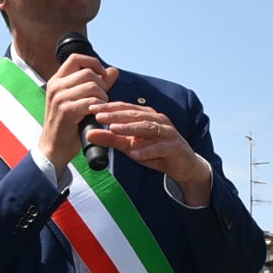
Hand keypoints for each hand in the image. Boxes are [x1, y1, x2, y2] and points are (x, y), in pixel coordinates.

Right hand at [36, 54, 115, 167]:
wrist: (54, 148)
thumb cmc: (68, 125)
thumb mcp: (79, 100)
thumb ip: (96, 84)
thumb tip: (113, 70)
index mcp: (57, 80)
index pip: (76, 58)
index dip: (93, 63)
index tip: (103, 76)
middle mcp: (56, 86)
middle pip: (88, 72)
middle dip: (102, 84)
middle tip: (103, 98)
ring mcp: (59, 98)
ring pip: (91, 86)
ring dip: (102, 97)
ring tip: (100, 108)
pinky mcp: (66, 111)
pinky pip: (90, 101)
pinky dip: (99, 107)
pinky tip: (97, 114)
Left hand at [85, 100, 212, 200]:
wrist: (183, 165)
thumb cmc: (155, 152)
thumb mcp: (130, 146)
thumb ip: (111, 139)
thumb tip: (88, 134)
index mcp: (146, 116)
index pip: (125, 108)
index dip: (108, 107)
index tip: (91, 108)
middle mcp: (157, 120)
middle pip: (134, 114)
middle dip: (115, 115)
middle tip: (98, 115)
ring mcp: (167, 132)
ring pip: (147, 127)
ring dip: (129, 128)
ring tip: (113, 129)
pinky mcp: (174, 147)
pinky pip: (159, 148)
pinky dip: (147, 150)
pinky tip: (134, 154)